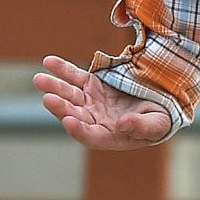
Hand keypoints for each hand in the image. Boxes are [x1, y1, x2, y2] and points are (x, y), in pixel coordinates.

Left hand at [33, 54, 169, 148]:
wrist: (159, 101)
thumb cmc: (160, 119)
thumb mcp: (157, 125)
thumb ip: (141, 127)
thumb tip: (122, 124)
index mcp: (110, 136)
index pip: (90, 136)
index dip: (79, 130)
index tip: (69, 121)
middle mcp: (95, 121)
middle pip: (74, 115)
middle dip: (60, 107)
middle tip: (48, 98)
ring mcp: (91, 103)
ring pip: (69, 96)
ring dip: (54, 87)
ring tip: (39, 79)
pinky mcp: (91, 85)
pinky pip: (74, 77)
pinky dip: (62, 69)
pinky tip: (48, 62)